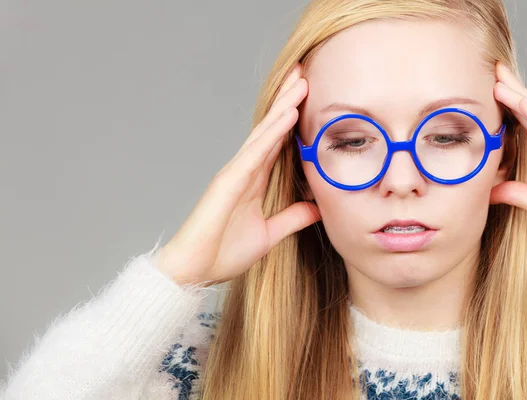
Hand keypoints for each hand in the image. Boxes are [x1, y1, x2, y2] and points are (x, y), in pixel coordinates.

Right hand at [156, 63, 320, 285]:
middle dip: (288, 101)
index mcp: (254, 180)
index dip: (293, 119)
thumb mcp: (270, 234)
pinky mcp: (229, 181)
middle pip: (272, 129)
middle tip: (305, 74)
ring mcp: (236, 172)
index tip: (309, 98)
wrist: (195, 270)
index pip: (278, 143)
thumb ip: (292, 218)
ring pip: (265, 132)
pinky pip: (256, 152)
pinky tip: (288, 113)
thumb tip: (316, 207)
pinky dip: (273, 131)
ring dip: (284, 105)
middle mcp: (245, 170)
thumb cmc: (223, 252)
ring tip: (302, 81)